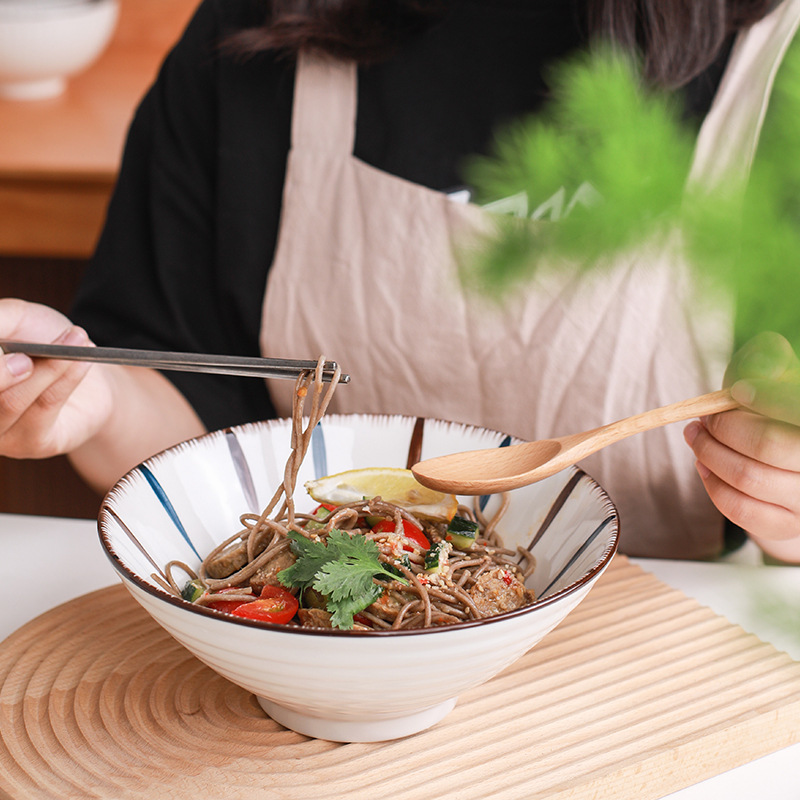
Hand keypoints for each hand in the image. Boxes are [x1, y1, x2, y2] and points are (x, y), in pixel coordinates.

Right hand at [0, 298, 113, 459]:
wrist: (85, 366)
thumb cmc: (42, 338)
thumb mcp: (17, 317)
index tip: (2, 346)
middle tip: (26, 357)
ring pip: (9, 402)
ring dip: (46, 369)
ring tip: (76, 339)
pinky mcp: (30, 444)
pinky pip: (44, 408)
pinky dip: (65, 378)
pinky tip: (83, 360)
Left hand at [683, 332, 799, 560]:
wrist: (791, 473)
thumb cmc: (778, 419)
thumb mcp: (779, 386)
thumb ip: (771, 365)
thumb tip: (768, 353)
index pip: (796, 408)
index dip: (767, 397)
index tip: (738, 392)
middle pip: (769, 445)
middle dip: (724, 429)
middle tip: (702, 420)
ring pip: (748, 478)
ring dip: (709, 454)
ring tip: (697, 439)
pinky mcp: (788, 527)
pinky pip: (740, 509)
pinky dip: (712, 485)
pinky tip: (704, 467)